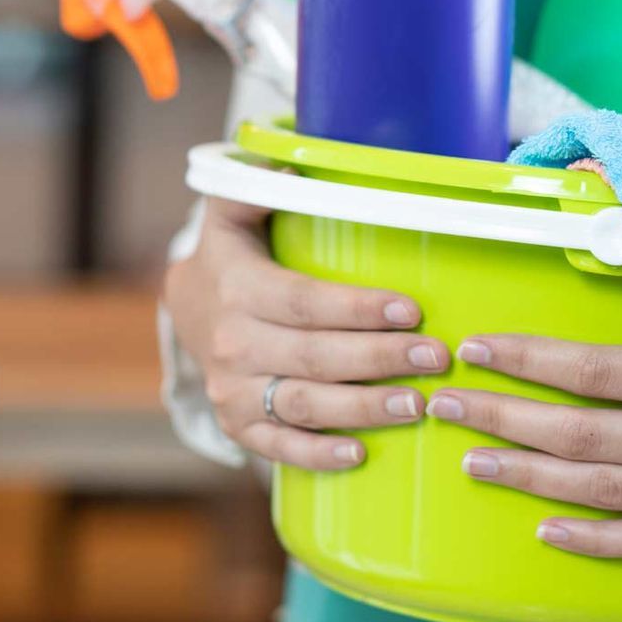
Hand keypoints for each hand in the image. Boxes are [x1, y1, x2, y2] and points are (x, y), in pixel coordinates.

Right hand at [163, 198, 447, 470]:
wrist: (186, 310)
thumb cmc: (232, 256)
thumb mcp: (234, 212)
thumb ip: (259, 186)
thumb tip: (294, 166)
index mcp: (235, 287)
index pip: (302, 301)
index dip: (357, 309)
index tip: (410, 310)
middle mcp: (230, 343)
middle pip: (313, 357)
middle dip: (379, 359)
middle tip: (435, 358)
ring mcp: (231, 389)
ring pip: (302, 405)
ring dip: (362, 408)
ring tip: (416, 404)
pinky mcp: (237, 423)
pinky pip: (277, 447)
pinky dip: (317, 455)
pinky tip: (361, 453)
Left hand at [425, 334, 621, 558]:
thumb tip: (618, 206)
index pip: (591, 368)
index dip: (526, 358)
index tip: (475, 348)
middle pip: (578, 431)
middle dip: (503, 417)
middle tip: (445, 404)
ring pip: (599, 488)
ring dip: (528, 474)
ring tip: (472, 461)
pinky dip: (594, 539)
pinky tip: (545, 530)